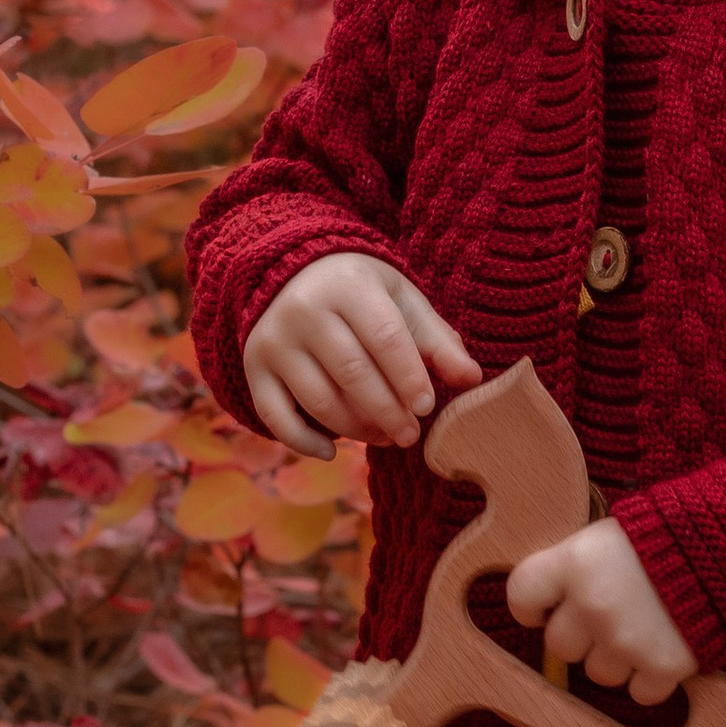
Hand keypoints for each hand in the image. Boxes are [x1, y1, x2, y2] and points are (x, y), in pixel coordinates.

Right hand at [244, 254, 480, 457]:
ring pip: (318, 399)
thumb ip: (437, 339)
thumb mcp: (401, 301)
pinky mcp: (254, 367)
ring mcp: (274, 340)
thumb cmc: (360, 293)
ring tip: (384, 437)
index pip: (384, 337)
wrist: (292, 273)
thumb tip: (471, 379)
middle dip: (387, 411)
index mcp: (348, 285)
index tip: (428, 407)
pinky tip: (332, 452)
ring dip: (356, 429)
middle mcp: (304, 310)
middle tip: (410, 435)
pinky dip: (303, 442)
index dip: (409, 377)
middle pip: (352, 373)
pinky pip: (275, 415)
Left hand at [508, 518, 696, 706]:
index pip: (521, 596)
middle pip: (560, 645)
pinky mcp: (663, 667)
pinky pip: (639, 694)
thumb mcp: (608, 535)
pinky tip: (664, 649)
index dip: (532, 606)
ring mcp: (627, 641)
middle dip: (581, 636)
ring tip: (644, 628)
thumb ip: (574, 568)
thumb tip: (547, 603)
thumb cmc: (665, 535)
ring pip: (599, 674)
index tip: (546, 608)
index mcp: (574, 563)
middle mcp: (593, 605)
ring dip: (617, 658)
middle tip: (610, 615)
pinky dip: (651, 678)